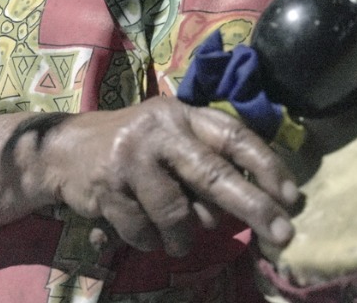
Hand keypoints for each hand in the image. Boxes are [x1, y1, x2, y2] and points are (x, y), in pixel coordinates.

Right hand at [30, 97, 300, 256]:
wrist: (65, 150)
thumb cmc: (136, 145)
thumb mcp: (172, 137)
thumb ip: (207, 160)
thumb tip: (257, 202)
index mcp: (182, 114)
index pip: (233, 136)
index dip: (266, 165)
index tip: (291, 195)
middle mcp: (158, 132)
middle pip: (213, 175)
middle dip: (252, 207)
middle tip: (282, 234)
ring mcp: (130, 160)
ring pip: (177, 215)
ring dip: (184, 237)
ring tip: (180, 240)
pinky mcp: (107, 190)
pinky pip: (145, 232)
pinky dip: (151, 241)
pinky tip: (146, 231)